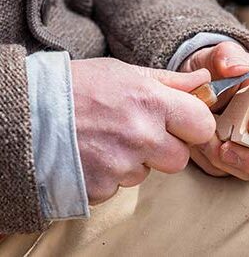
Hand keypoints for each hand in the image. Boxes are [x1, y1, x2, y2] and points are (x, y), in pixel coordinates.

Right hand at [71, 58, 214, 203]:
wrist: (31, 111)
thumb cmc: (80, 87)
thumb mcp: (125, 73)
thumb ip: (170, 81)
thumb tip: (204, 82)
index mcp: (150, 102)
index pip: (201, 125)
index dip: (194, 125)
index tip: (181, 123)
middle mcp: (140, 136)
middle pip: (179, 158)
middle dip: (164, 148)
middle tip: (139, 132)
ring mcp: (120, 165)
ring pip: (146, 173)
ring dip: (134, 160)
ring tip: (108, 140)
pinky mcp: (102, 187)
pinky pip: (120, 186)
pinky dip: (111, 174)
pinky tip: (94, 155)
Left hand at [180, 42, 248, 181]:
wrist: (199, 89)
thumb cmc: (216, 71)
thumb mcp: (220, 58)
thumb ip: (227, 57)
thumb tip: (235, 68)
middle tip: (227, 150)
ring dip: (233, 164)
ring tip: (207, 146)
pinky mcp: (243, 158)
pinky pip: (239, 174)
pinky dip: (220, 166)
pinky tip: (204, 150)